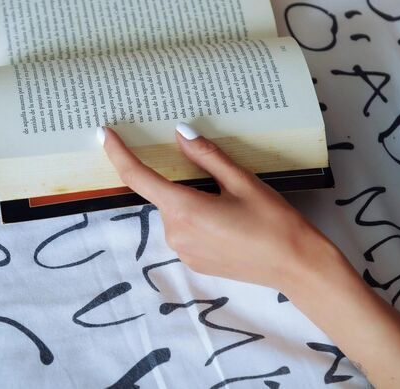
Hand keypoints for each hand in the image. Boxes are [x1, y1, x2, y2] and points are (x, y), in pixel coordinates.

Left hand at [97, 123, 340, 291]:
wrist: (295, 265)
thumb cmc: (273, 221)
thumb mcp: (242, 181)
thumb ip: (206, 156)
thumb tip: (179, 133)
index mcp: (184, 210)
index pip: (138, 177)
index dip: (118, 153)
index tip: (104, 133)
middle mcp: (176, 233)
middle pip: (164, 193)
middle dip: (182, 179)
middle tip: (217, 177)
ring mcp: (183, 251)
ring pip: (175, 210)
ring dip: (192, 198)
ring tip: (233, 203)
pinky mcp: (194, 262)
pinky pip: (185, 229)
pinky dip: (198, 216)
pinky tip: (230, 220)